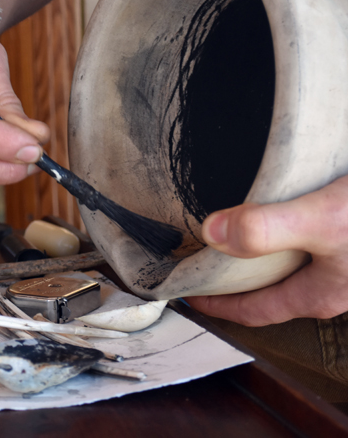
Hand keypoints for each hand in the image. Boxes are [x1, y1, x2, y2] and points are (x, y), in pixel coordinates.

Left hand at [186, 175, 347, 325]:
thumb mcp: (322, 220)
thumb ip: (267, 228)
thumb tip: (211, 233)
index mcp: (318, 295)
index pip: (253, 310)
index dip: (215, 304)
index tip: (185, 291)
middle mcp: (330, 283)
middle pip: (265, 288)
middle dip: (229, 275)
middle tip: (196, 256)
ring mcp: (339, 261)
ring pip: (283, 263)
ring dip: (253, 247)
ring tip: (225, 228)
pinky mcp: (343, 235)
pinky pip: (299, 237)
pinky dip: (275, 227)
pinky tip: (267, 204)